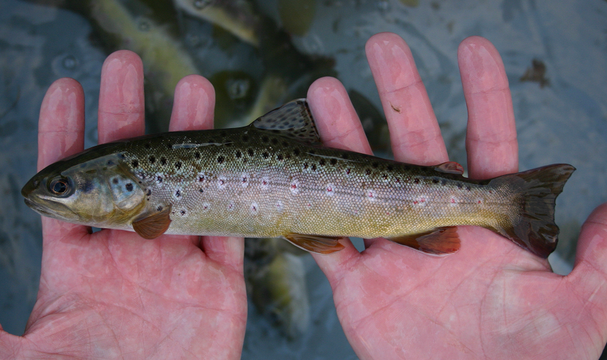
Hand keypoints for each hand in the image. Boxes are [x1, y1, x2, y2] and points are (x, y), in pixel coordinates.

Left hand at [0, 51, 245, 358]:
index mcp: (76, 266)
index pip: (69, 188)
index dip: (65, 137)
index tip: (66, 90)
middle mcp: (128, 255)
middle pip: (129, 172)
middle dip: (127, 116)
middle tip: (125, 67)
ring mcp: (176, 266)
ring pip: (185, 187)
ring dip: (190, 139)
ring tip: (193, 90)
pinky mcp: (219, 287)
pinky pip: (229, 232)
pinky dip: (233, 196)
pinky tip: (234, 156)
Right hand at [307, 33, 606, 358]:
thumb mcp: (583, 309)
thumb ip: (599, 256)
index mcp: (486, 223)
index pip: (486, 143)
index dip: (482, 94)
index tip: (474, 49)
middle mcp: (435, 223)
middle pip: (413, 145)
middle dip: (401, 92)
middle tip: (382, 45)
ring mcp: (393, 252)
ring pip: (360, 180)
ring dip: (343, 136)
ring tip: (324, 94)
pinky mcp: (359, 287)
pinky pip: (329, 246)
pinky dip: (314, 219)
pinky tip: (299, 182)